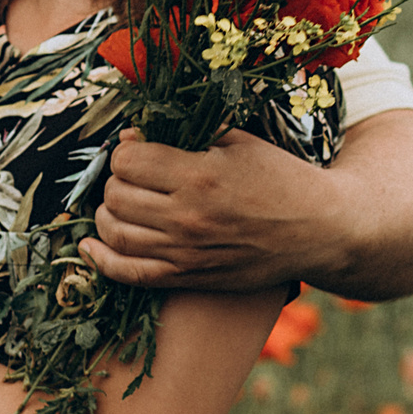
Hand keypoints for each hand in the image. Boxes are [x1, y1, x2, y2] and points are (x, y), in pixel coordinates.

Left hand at [83, 127, 348, 292]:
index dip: (126, 151)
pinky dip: (101, 260)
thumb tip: (132, 137)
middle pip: (116, 196)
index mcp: (200, 176)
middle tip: (133, 176)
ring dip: (107, 214)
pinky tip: (90, 245)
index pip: (127, 161)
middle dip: (117, 181)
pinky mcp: (190, 278)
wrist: (321, 231)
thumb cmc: (282, 179)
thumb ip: (187, 135)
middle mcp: (188, 218)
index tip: (139, 149)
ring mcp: (187, 253)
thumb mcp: (240, 142)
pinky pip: (129, 274)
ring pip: (115, 233)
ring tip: (121, 202)